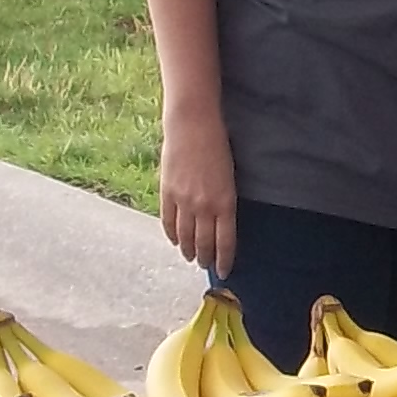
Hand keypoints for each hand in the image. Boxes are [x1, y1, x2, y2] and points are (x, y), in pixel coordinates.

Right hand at [158, 112, 237, 278]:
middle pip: (204, 243)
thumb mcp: (229, 177)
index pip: (225, 242)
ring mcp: (183, 201)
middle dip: (205, 258)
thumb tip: (221, 222)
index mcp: (225, 202)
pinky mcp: (167, 193)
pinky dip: (171, 235)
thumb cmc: (217, 145)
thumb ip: (224, 201)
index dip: (224, 260)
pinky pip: (168, 222)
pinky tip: (175, 241)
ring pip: (185, 237)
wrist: (193, 125)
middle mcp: (204, 206)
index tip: (224, 271)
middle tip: (206, 265)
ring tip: (191, 257)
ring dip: (188, 250)